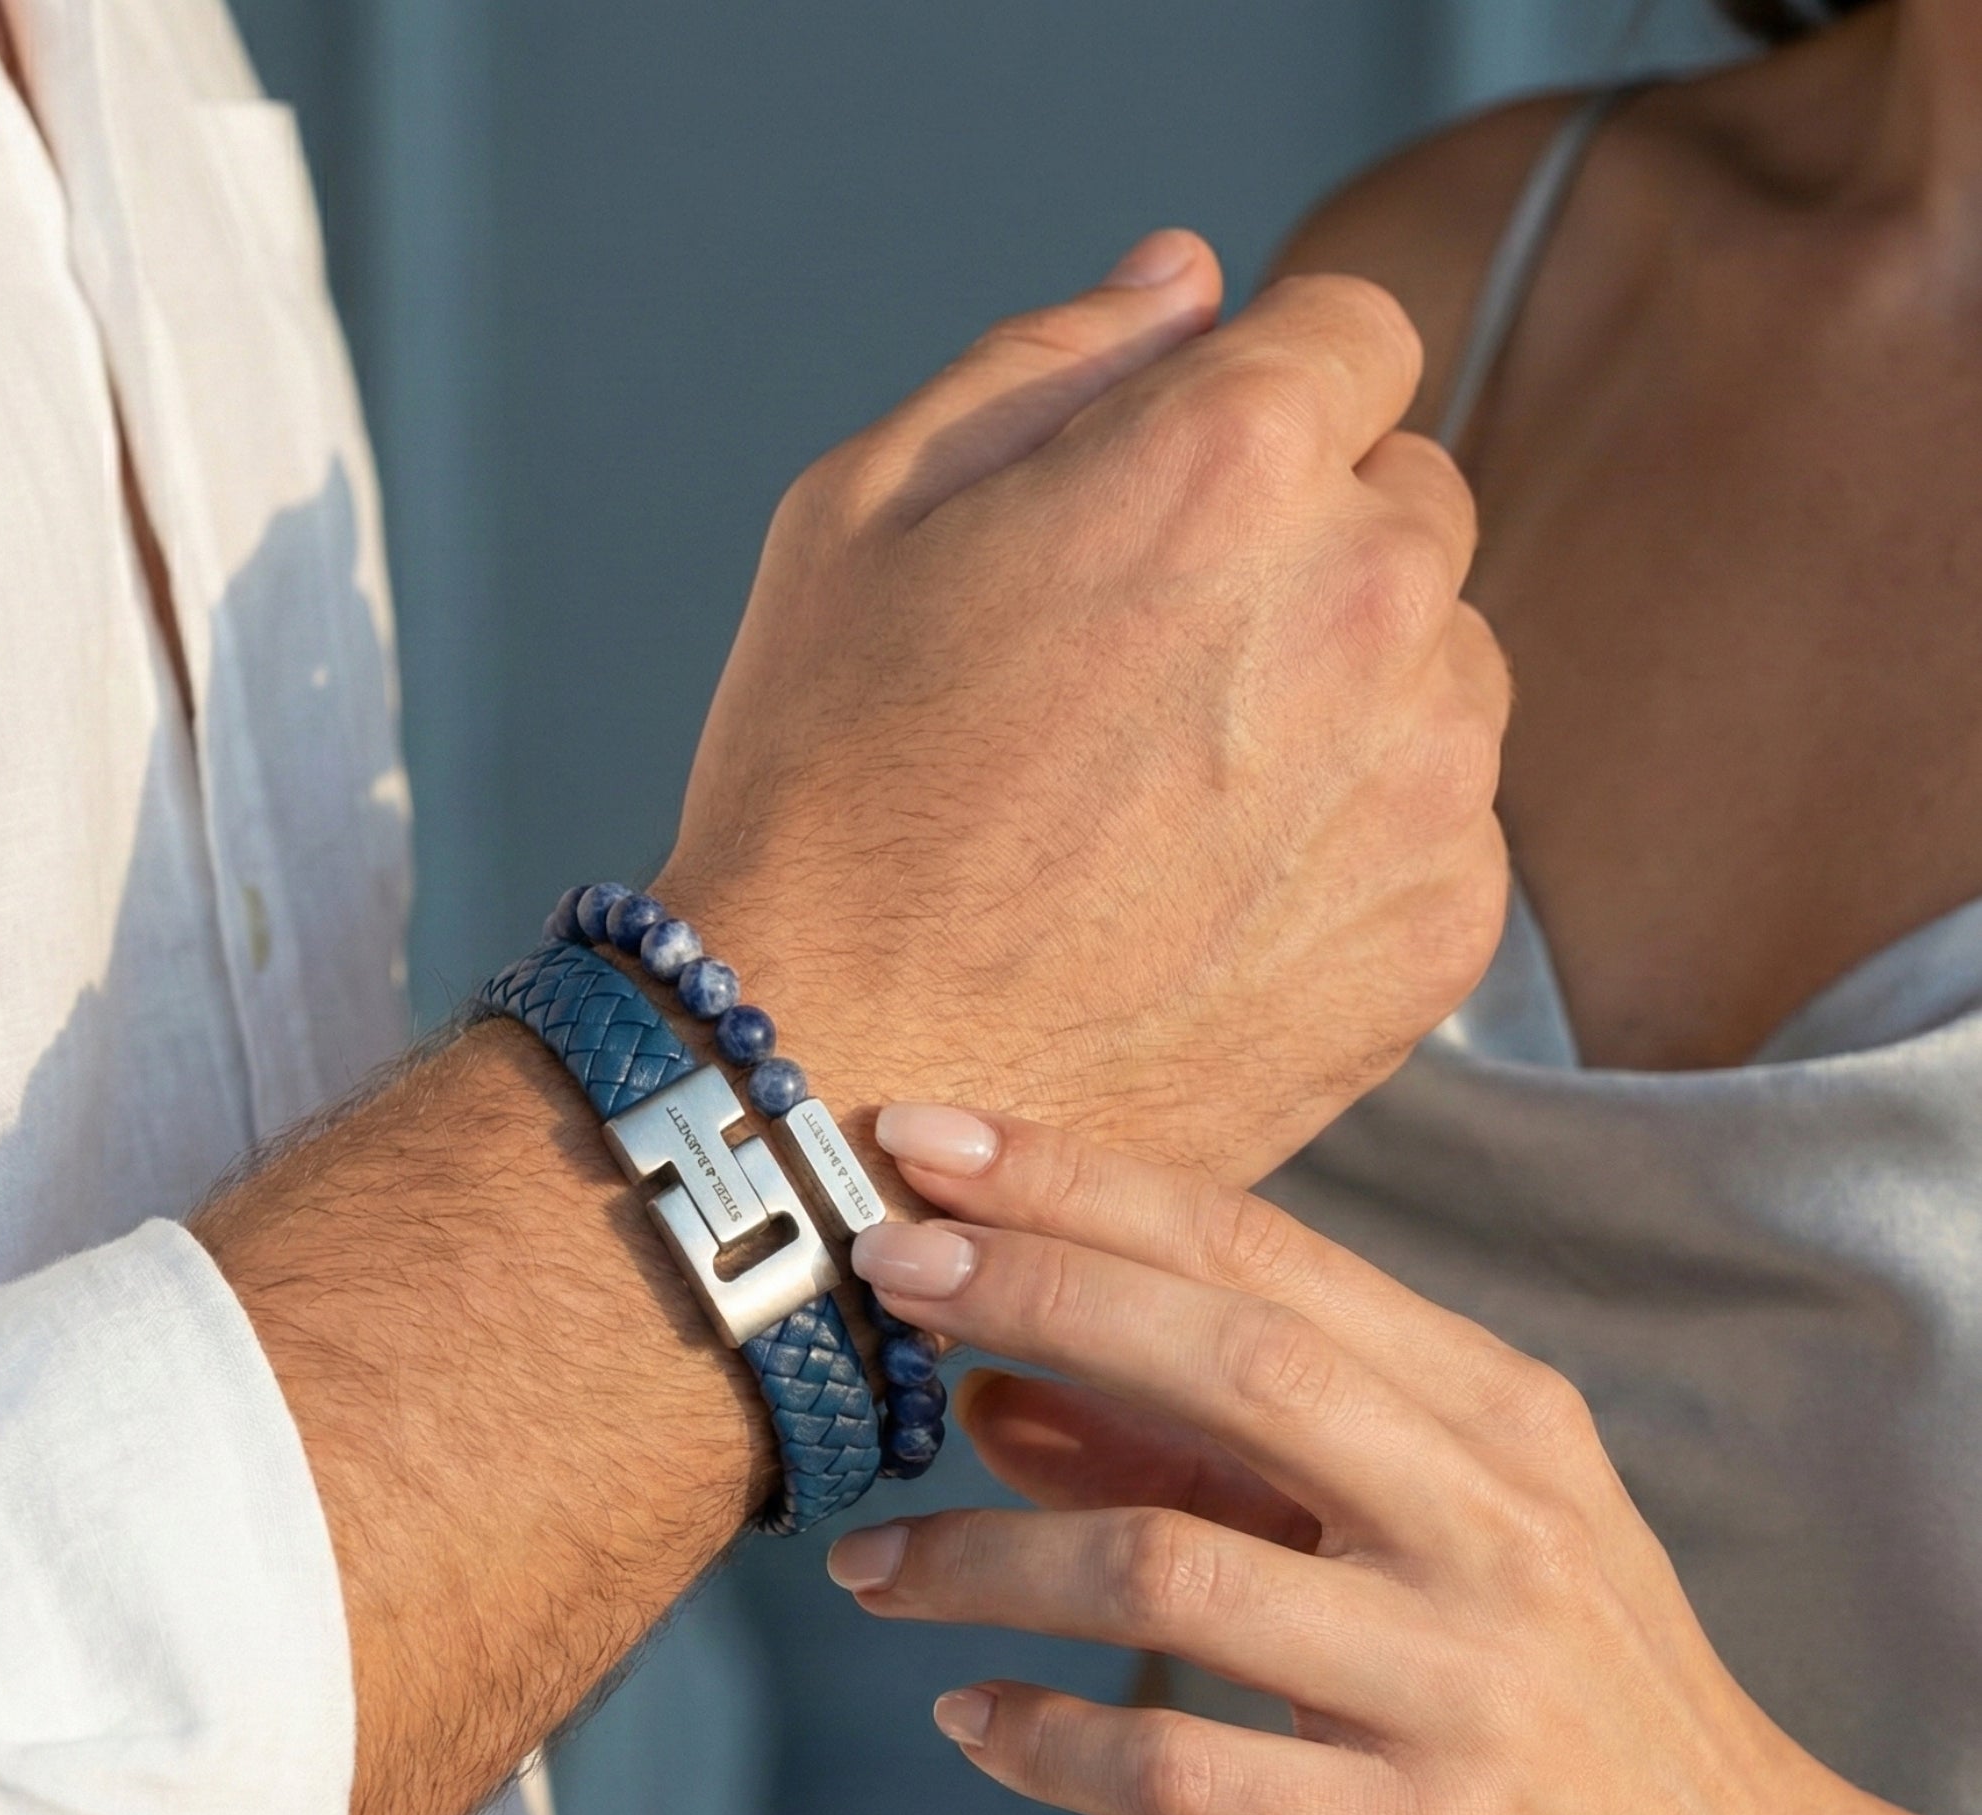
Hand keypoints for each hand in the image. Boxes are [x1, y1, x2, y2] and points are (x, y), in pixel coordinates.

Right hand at [657, 233, 1508, 1180]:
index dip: (1250, 406)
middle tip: (1141, 683)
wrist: (842, 1081)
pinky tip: (1210, 907)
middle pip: (1409, 503)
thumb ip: (1049, 362)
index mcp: (1233, 455)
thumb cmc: (823, 798)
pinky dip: (1353, 847)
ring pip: (1442, 670)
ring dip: (1344, 701)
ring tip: (1170, 813)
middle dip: (1302, 553)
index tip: (1170, 506)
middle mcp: (1370, 597)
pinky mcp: (1439, 931)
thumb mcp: (861, 515)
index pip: (1352, 336)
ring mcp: (1425, 777)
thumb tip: (1190, 281)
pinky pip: (1442, 826)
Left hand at [826, 1105, 1981, 1814]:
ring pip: (1174, 1569)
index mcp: (1492, 1412)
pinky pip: (1186, 1774)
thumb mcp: (1425, 1537)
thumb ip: (1207, 1460)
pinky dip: (1051, 1746)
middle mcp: (1490, 1518)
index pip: (1264, 1248)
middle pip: (1231, 1354)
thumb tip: (992, 1395)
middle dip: (1035, 1291)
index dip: (1084, 1187)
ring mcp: (1465, 1680)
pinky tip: (970, 1726)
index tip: (929, 1143)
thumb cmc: (1560, 1697)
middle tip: (878, 1271)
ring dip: (986, 1558)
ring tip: (865, 1570)